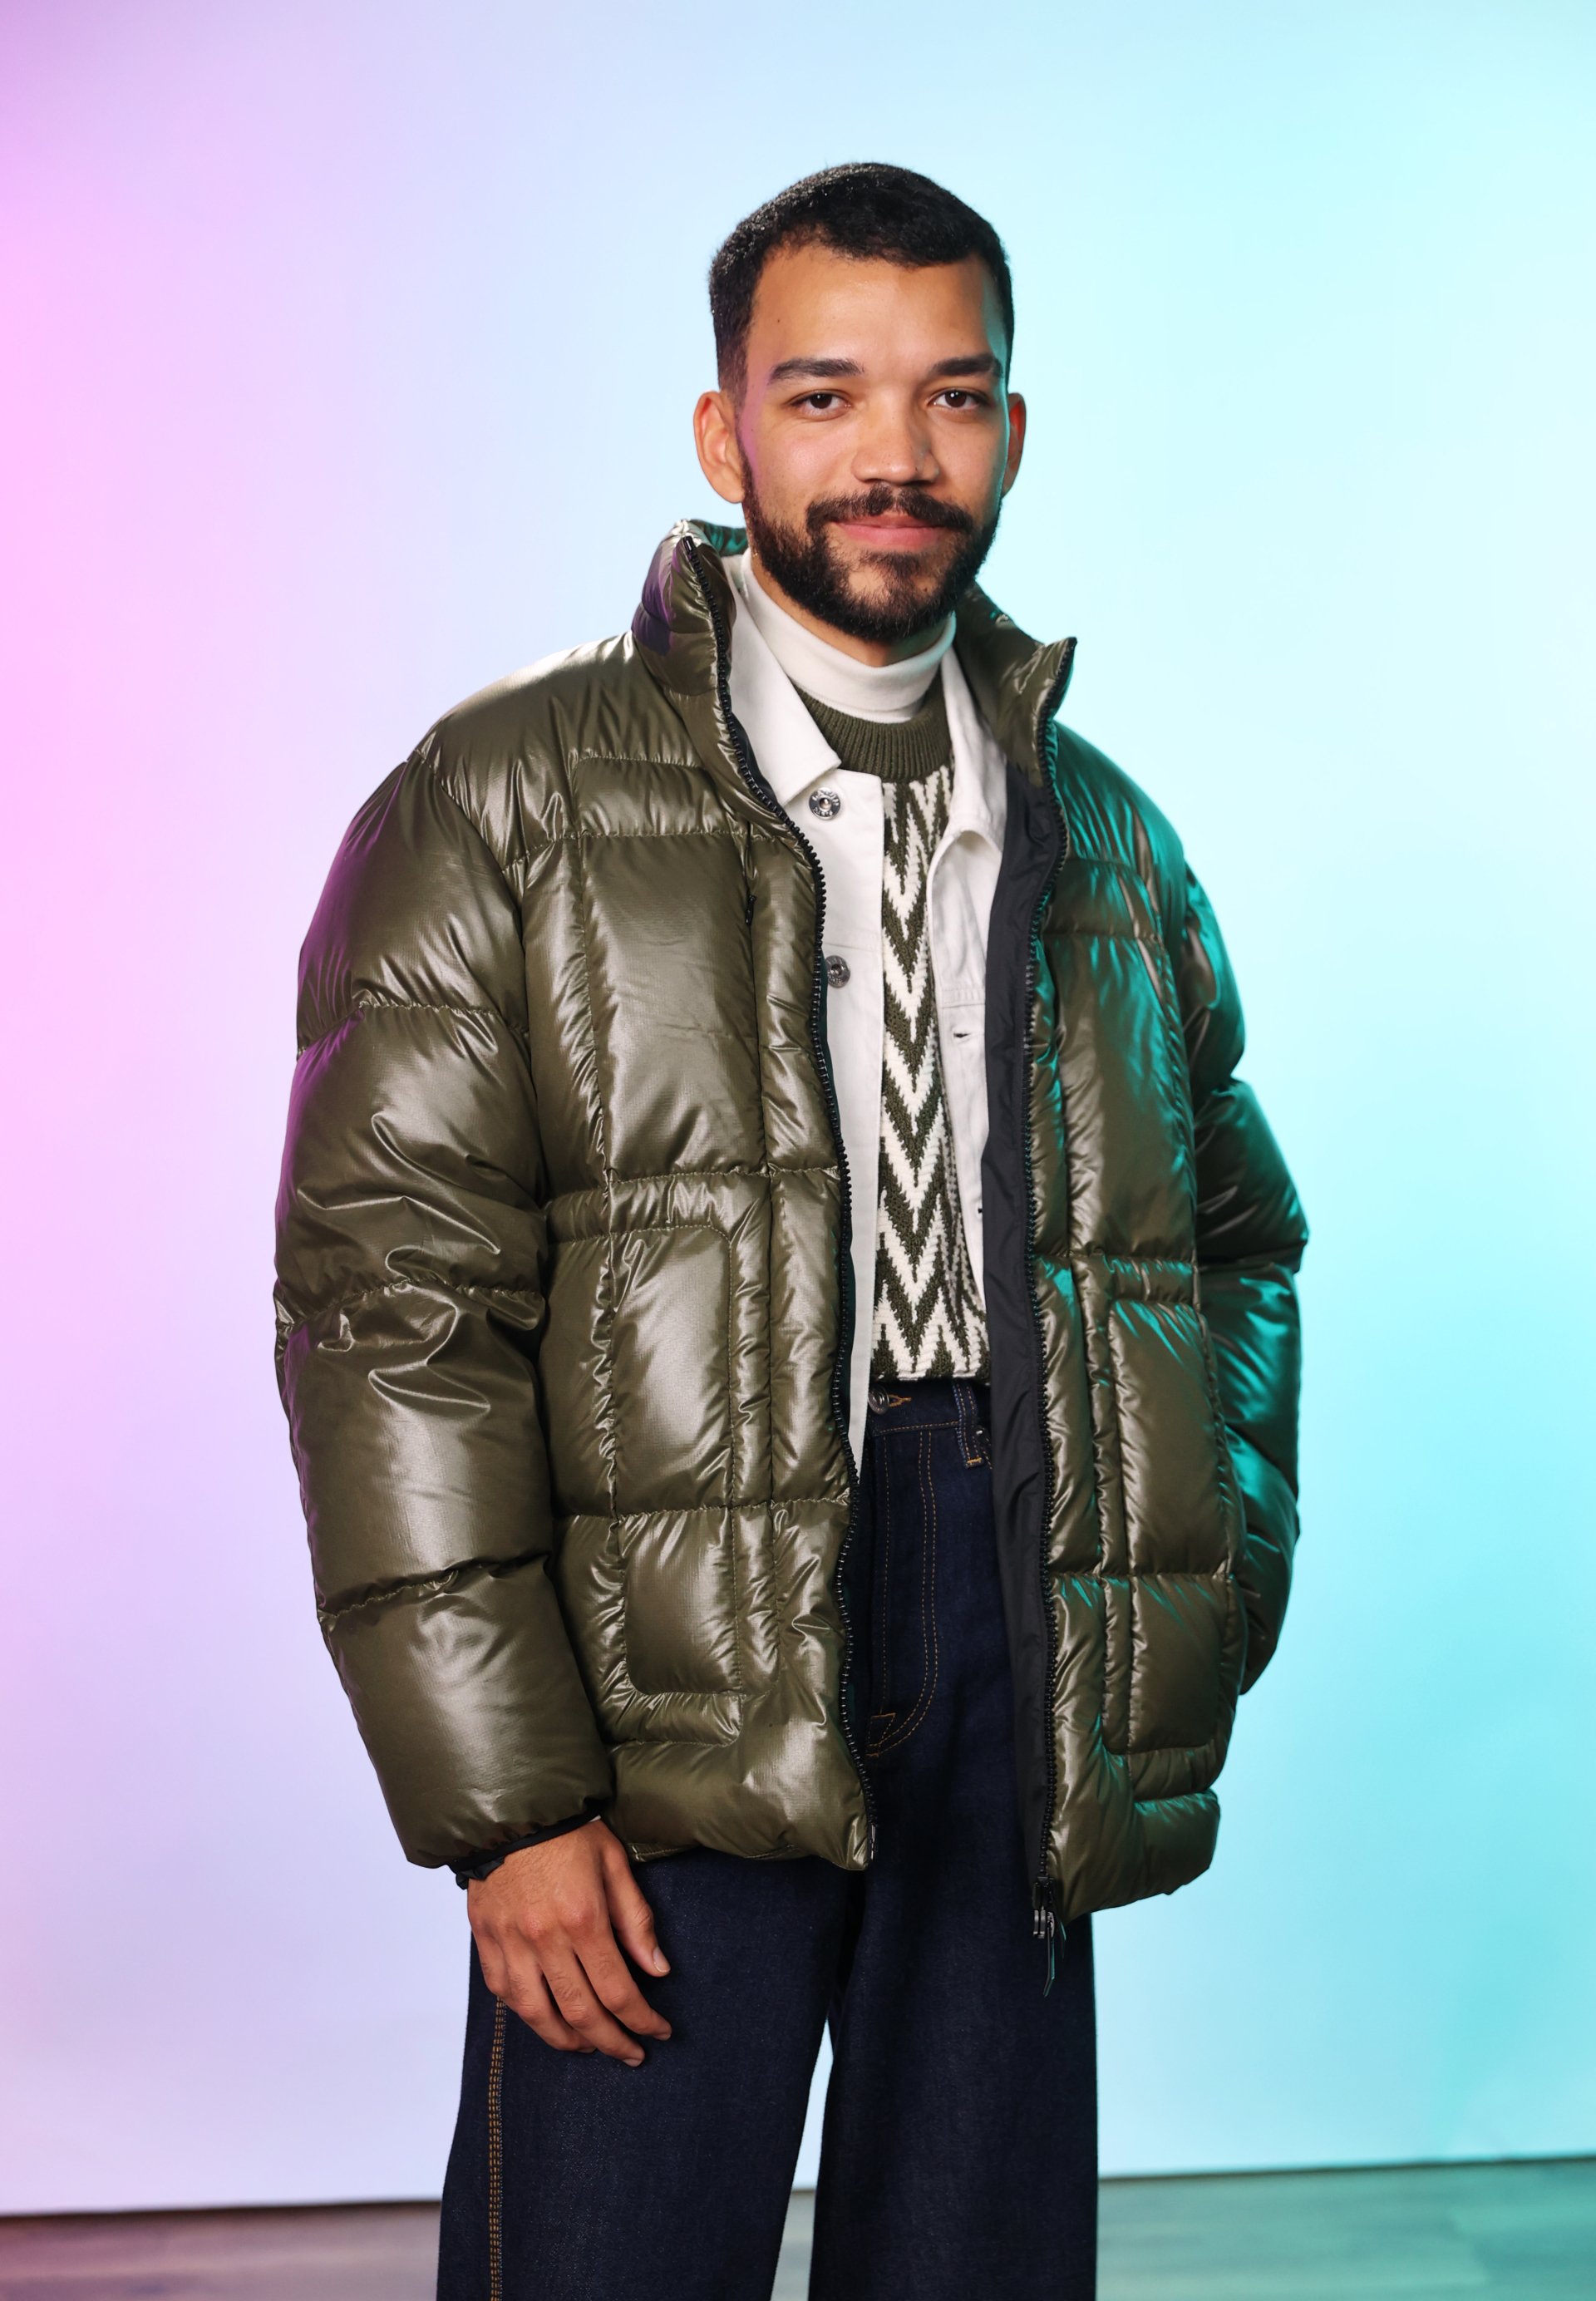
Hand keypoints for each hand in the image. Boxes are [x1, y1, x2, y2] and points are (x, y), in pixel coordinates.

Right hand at [466, 1818, 671, 2064]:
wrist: (509, 1809)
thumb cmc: (567, 1832)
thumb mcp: (614, 1863)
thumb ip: (636, 1920)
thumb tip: (658, 1969)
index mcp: (583, 1918)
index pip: (617, 1990)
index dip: (641, 2020)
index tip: (658, 2033)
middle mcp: (544, 1938)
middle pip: (580, 2013)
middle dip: (611, 2042)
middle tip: (630, 2054)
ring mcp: (510, 1942)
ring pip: (537, 2014)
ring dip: (567, 2040)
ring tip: (589, 2046)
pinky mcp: (486, 1940)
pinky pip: (504, 1994)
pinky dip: (527, 2015)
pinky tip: (545, 2018)